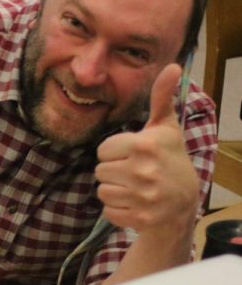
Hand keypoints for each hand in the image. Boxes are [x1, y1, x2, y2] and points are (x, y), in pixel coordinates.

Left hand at [95, 63, 198, 233]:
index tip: (133, 156)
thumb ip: (162, 98)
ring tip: (135, 188)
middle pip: (100, 170)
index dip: (115, 153)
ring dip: (115, 191)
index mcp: (145, 145)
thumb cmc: (170, 161)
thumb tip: (173, 66)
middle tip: (135, 173)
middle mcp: (143, 170)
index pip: (103, 150)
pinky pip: (108, 211)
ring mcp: (142, 197)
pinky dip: (118, 210)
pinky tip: (136, 204)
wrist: (183, 205)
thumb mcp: (165, 129)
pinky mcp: (139, 218)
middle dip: (114, 172)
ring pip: (102, 191)